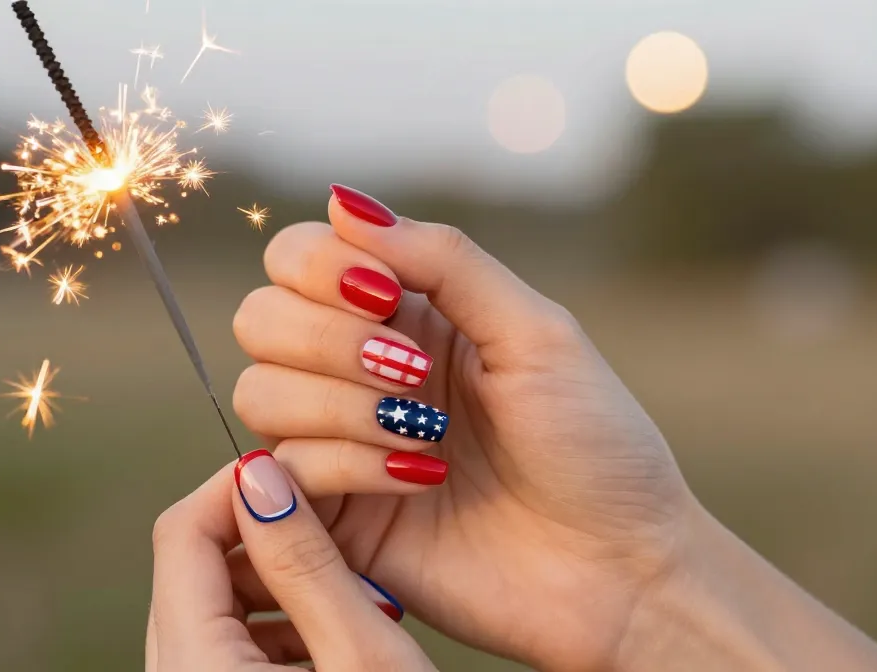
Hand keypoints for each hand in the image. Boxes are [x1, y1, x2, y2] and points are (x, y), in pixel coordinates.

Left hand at [146, 454, 435, 670]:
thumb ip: (308, 566)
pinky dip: (274, 622)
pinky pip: (227, 645)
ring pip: (212, 604)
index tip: (300, 470)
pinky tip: (331, 626)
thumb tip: (263, 478)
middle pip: (192, 568)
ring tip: (344, 578)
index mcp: (196, 666)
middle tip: (329, 518)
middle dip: (262, 533)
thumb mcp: (364, 657)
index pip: (182, 535)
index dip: (239, 487)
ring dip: (274, 578)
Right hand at [230, 185, 696, 669]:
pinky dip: (346, 465)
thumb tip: (343, 200)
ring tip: (426, 436)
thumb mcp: (534, 330)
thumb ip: (442, 259)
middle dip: (328, 339)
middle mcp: (360, 369)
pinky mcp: (334, 514)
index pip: (299, 256)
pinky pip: (284, 470)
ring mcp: (342, 441)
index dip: (320, 266)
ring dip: (339, 405)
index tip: (388, 298)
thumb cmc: (593, 441)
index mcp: (408, 313)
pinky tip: (417, 481)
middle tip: (411, 372)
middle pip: (261, 317)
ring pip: (261, 392)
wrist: (615, 565)